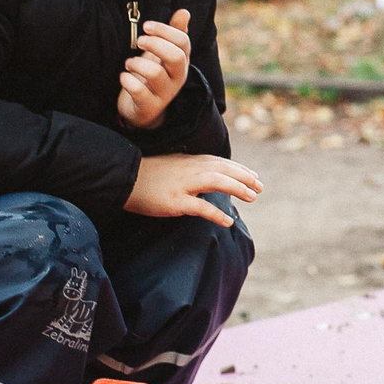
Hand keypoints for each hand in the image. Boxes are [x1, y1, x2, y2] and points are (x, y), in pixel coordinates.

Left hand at [118, 8, 193, 129]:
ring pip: (156, 74)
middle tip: (138, 41)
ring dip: (137, 63)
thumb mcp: (162, 53)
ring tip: (128, 63)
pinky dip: (128, 81)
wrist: (142, 108)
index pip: (183, 42)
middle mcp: (177, 78)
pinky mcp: (149, 106)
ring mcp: (165, 94)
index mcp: (182, 62)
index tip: (146, 26)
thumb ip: (173, 33)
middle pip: (176, 57)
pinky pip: (139, 92)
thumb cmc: (152, 74)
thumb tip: (184, 11)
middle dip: (155, 44)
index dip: (165, 30)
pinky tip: (123, 76)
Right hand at [124, 153, 260, 225]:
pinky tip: (228, 221)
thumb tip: (205, 174)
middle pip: (223, 170)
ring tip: (252, 197)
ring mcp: (182, 185)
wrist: (123, 178)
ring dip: (237, 188)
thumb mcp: (171, 166)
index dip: (239, 169)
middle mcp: (189, 170)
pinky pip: (200, 207)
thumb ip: (189, 169)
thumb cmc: (146, 174)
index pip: (220, 162)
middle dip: (245, 177)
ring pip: (216, 181)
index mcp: (189, 162)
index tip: (254, 176)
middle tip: (260, 187)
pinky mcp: (175, 201)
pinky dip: (216, 213)